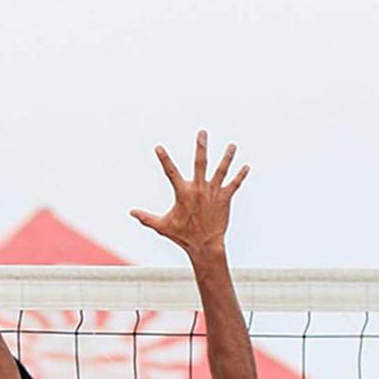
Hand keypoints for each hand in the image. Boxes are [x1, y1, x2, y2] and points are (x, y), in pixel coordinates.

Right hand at [130, 131, 248, 257]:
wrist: (205, 246)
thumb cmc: (183, 236)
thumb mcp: (162, 227)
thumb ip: (146, 218)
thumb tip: (131, 213)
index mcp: (183, 193)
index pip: (171, 172)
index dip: (164, 159)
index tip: (158, 147)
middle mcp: (199, 189)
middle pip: (200, 163)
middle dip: (201, 147)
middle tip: (202, 132)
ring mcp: (214, 193)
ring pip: (221, 170)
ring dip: (227, 157)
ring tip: (232, 145)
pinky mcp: (225, 199)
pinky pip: (234, 185)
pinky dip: (241, 176)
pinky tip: (247, 166)